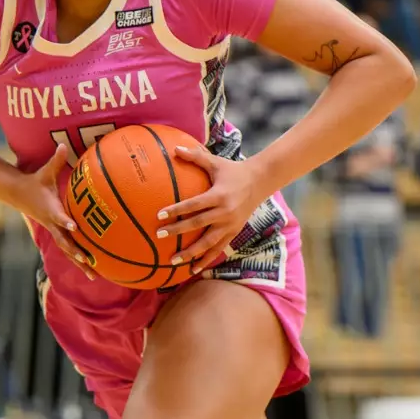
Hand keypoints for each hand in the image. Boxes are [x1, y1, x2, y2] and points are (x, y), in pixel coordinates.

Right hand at [12, 144, 95, 277]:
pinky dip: (78, 258)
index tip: (74, 227)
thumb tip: (62, 144)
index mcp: (50, 209)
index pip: (59, 216)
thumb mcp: (45, 171)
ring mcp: (54, 231)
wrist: (18, 195)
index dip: (65, 221)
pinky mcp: (56, 233)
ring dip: (79, 262)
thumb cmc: (35, 182)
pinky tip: (90, 269)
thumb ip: (56, 160)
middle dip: (76, 252)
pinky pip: (68, 249)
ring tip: (93, 276)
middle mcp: (52, 224)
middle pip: (64, 241)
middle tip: (88, 261)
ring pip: (67, 250)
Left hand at [156, 145, 265, 274]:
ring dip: (191, 253)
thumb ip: (195, 156)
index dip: (177, 210)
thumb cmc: (233, 170)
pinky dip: (206, 260)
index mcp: (219, 195)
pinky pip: (218, 249)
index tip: (160, 215)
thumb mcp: (216, 162)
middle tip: (159, 235)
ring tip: (173, 260)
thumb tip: (174, 149)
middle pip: (198, 224)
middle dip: (178, 231)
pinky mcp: (233, 233)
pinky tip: (193, 270)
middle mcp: (225, 212)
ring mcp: (230, 225)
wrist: (260, 182)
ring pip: (208, 243)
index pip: (194, 205)